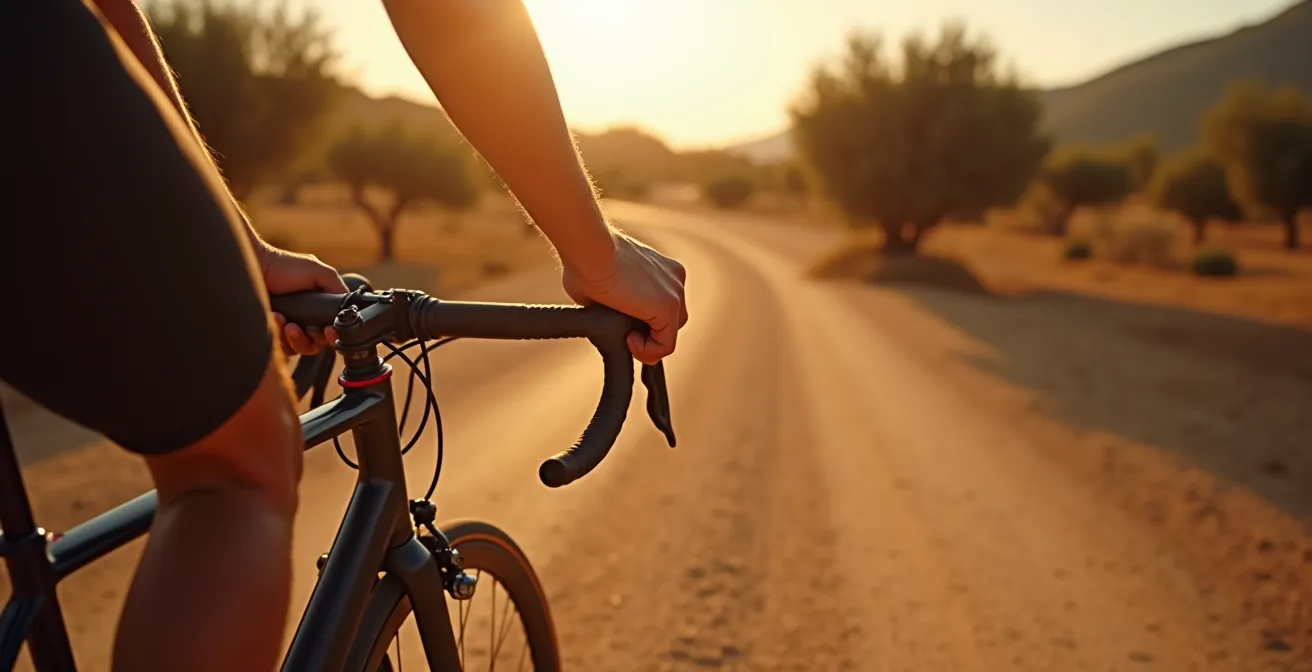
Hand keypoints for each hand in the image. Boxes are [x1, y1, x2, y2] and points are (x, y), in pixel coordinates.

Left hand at [255, 243, 347, 355]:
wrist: (255, 266)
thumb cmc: (284, 265)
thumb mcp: (319, 272)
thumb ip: (337, 288)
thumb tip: (351, 307)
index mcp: (320, 309)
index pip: (333, 332)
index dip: (333, 336)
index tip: (328, 331)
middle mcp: (306, 320)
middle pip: (318, 345)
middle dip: (311, 338)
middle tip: (300, 327)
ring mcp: (288, 328)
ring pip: (299, 349)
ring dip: (293, 338)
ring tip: (283, 320)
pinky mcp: (270, 333)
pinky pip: (279, 347)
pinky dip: (277, 334)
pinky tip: (274, 317)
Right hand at [561, 229, 687, 364]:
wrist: (589, 250)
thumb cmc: (585, 261)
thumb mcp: (604, 285)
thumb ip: (614, 302)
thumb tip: (605, 316)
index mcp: (662, 269)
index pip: (663, 307)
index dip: (643, 325)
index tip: (622, 325)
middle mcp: (675, 278)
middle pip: (672, 321)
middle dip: (648, 334)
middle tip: (624, 334)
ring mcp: (675, 293)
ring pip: (670, 334)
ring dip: (647, 344)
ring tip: (625, 338)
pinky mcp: (668, 307)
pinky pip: (666, 345)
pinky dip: (647, 351)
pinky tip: (628, 340)